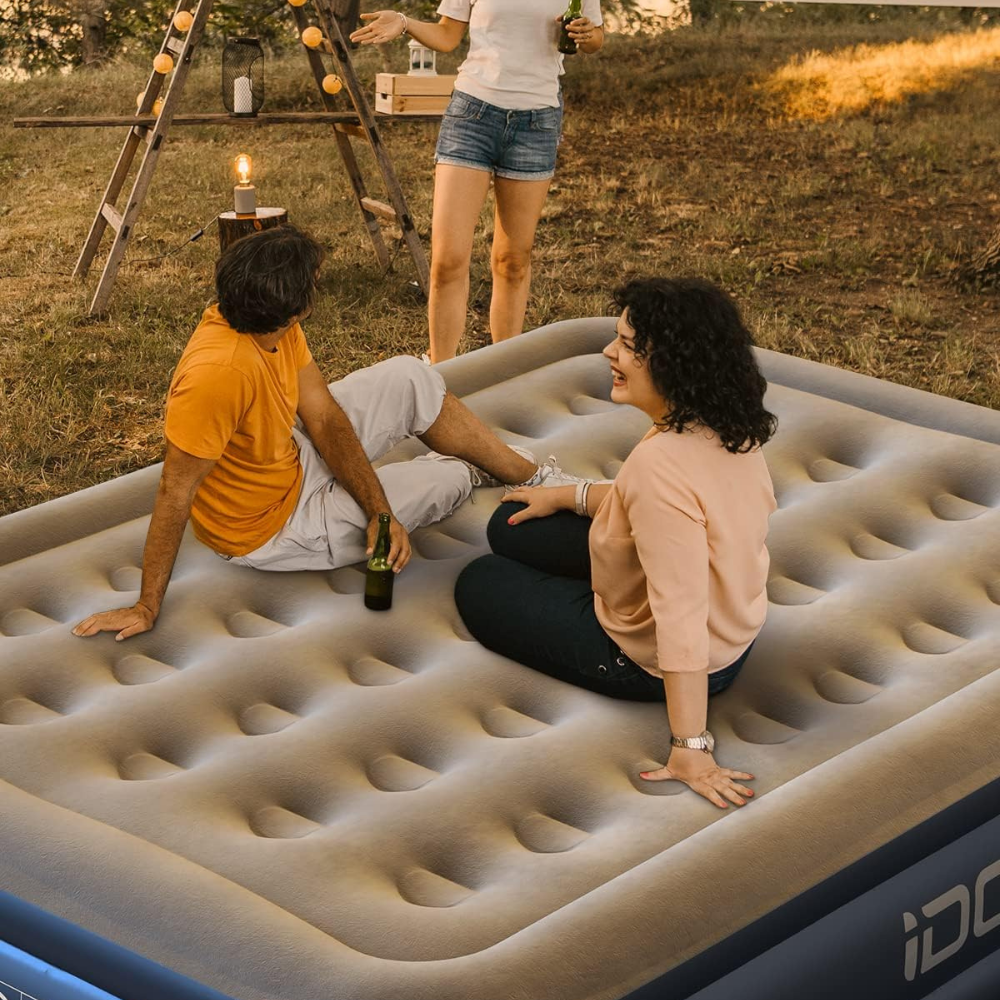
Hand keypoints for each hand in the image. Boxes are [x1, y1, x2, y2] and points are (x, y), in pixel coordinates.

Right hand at [72, 602, 155, 641]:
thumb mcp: (141, 627)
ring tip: (75, 630)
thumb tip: (118, 638)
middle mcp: (111, 617)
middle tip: (73, 634)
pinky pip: (97, 616)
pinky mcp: (111, 614)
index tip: (81, 635)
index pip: (99, 625)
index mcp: (116, 622)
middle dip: (83, 627)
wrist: (146, 609)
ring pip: (94, 618)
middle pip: (93, 621)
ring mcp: (111, 615)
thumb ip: (130, 632)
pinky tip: (85, 623)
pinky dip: (89, 620)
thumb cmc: (144, 620)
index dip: (90, 630)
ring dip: (84, 623)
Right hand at [350, 10, 405, 44]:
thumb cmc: (390, 16)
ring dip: (367, 40)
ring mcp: (382, 35)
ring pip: (373, 39)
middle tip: (352, 40)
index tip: (351, 36)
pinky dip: (378, 40)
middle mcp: (377, 32)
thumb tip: (360, 16)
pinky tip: (374, 41)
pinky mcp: (389, 37)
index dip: (357, 33)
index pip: (364, 30)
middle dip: (360, 37)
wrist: (400, 19)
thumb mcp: (379, 14)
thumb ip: (371, 16)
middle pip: (366, 35)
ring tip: (361, 42)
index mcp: (374, 26)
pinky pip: (382, 39)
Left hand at [366, 514, 410, 571]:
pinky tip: (400, 564)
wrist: (383, 515)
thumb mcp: (372, 530)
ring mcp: (405, 537)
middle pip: (405, 550)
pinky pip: (407, 551)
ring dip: (403, 562)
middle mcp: (403, 534)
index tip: (389, 562)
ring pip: (408, 551)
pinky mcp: (405, 540)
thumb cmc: (378, 522)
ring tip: (397, 569)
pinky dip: (404, 559)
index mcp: (396, 530)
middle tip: (394, 569)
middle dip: (400, 561)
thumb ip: (371, 541)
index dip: (393, 554)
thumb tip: (369, 552)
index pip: (396, 544)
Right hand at [502, 485, 572, 523]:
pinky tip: (540, 492)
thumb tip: (510, 521)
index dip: (507, 498)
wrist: (562, 497)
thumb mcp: (532, 512)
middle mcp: (533, 491)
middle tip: (512, 494)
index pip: (514, 496)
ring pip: (530, 488)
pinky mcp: (549, 491)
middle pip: (521, 490)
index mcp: (527, 495)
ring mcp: (541, 490)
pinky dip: (537, 491)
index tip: (503, 499)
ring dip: (525, 490)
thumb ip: (521, 517)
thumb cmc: (549, 503)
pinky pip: (540, 490)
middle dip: (515, 492)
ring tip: (524, 492)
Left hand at [557, 15, 596, 43]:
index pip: (584, 19)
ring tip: (569, 34)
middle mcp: (589, 27)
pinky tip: (575, 41)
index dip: (578, 21)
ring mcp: (589, 34)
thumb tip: (557, 19)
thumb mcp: (574, 21)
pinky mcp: (588, 40)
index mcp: (586, 21)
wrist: (587, 34)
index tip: (571, 23)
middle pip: (583, 28)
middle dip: (574, 28)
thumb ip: (565, 18)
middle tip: (567, 27)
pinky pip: (584, 41)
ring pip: (583, 35)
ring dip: (576, 35)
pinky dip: (579, 41)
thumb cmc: (579, 26)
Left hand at [640, 748, 754, 808]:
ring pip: (730, 782)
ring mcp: (715, 774)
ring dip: (740, 788)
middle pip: (723, 788)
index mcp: (698, 782)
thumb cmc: (678, 759)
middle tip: (742, 804)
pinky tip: (751, 778)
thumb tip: (641, 776)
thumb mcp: (667, 770)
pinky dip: (741, 775)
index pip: (708, 792)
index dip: (715, 799)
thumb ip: (656, 776)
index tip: (723, 805)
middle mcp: (709, 779)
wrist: (687, 744)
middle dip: (733, 796)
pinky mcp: (718, 768)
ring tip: (751, 795)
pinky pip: (732, 772)